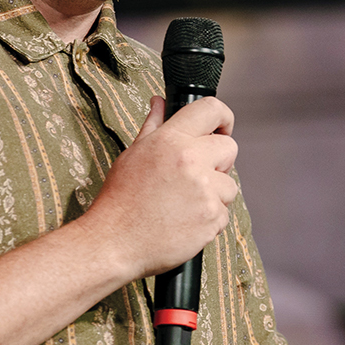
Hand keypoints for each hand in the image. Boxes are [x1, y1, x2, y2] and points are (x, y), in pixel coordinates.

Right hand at [83, 95, 239, 278]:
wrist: (114, 242)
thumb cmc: (121, 200)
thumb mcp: (133, 154)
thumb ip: (153, 126)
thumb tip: (160, 103)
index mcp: (171, 140)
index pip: (211, 109)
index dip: (223, 118)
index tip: (222, 128)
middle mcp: (190, 160)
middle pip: (230, 148)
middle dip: (218, 162)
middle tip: (195, 177)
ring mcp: (204, 190)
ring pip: (230, 185)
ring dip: (215, 195)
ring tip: (184, 204)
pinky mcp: (212, 217)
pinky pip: (225, 214)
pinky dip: (210, 220)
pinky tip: (185, 221)